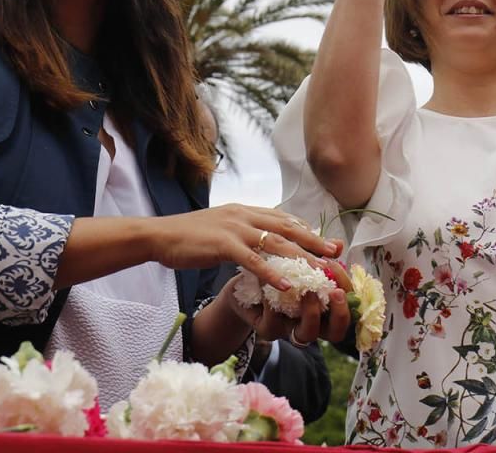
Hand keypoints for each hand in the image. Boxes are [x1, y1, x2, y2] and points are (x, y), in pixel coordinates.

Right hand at [150, 203, 341, 291]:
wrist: (160, 236)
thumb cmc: (189, 236)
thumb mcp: (222, 227)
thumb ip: (243, 231)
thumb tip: (260, 242)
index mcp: (246, 210)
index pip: (283, 218)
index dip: (306, 230)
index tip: (324, 241)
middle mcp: (245, 215)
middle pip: (288, 227)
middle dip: (314, 240)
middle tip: (335, 252)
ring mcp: (235, 229)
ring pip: (277, 243)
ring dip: (302, 257)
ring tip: (321, 270)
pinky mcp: (224, 245)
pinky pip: (254, 260)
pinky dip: (273, 272)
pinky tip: (288, 284)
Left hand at [223, 260, 351, 344]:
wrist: (243, 286)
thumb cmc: (277, 274)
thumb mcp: (298, 262)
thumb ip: (319, 255)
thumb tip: (340, 244)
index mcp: (323, 307)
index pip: (347, 315)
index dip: (349, 303)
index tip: (344, 284)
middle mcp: (310, 322)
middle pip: (335, 333)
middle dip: (339, 314)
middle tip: (335, 292)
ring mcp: (290, 329)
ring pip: (307, 335)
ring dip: (311, 313)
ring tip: (307, 291)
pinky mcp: (267, 329)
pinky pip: (273, 321)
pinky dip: (272, 301)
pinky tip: (267, 280)